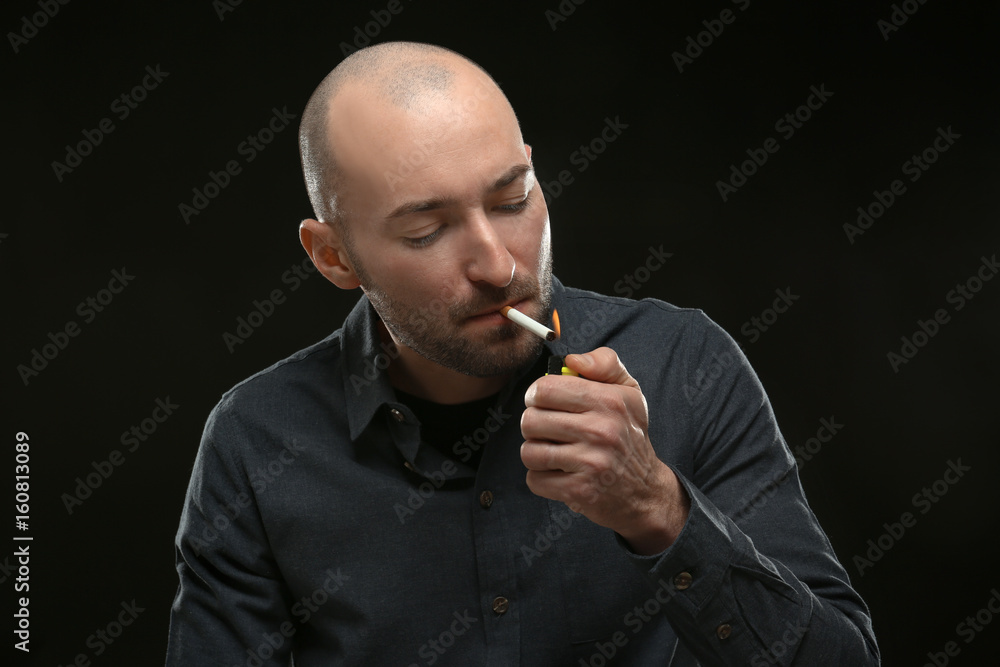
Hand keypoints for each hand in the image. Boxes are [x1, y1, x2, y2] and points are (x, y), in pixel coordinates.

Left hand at [520, 347, 689, 554]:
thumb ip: (604, 363)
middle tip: (550, 431)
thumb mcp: (628, 391)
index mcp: (609, 401)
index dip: (536, 395)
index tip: (543, 403)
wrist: (645, 490)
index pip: (545, 389)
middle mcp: (601, 430)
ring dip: (536, 453)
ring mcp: (590, 463)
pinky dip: (541, 479)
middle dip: (534, 426)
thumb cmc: (628, 435)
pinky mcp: (579, 491)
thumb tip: (572, 360)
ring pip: (529, 451)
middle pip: (530, 420)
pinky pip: (535, 480)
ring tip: (555, 452)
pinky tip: (560, 473)